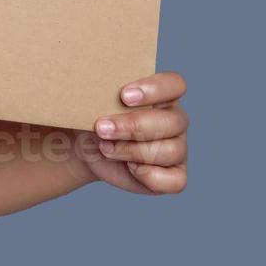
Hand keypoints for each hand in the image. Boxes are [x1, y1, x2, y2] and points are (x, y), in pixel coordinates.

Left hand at [75, 72, 188, 193]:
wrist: (86, 146)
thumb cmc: (94, 117)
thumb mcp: (93, 103)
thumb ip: (100, 93)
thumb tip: (90, 91)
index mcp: (163, 95)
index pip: (175, 85)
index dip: (155, 89)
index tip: (124, 95)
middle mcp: (175, 121)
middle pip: (172, 122)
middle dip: (134, 126)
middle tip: (101, 127)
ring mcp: (178, 149)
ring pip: (170, 151)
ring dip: (132, 150)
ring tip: (105, 147)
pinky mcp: (174, 175)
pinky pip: (175, 181)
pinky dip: (148, 175)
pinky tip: (128, 166)